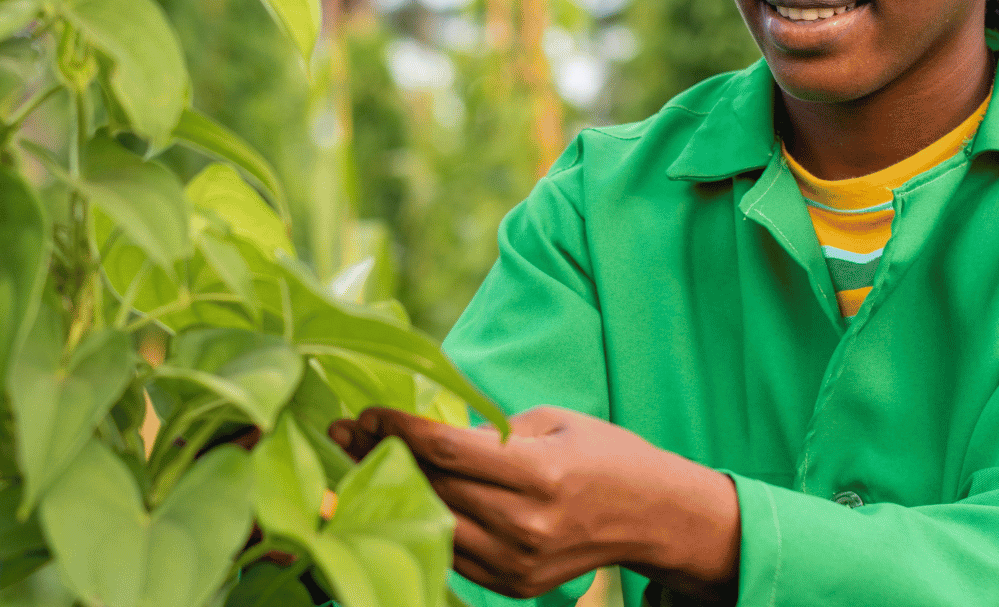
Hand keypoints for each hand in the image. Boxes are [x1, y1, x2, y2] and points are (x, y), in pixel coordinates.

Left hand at [329, 406, 739, 602]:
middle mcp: (526, 524)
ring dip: (393, 495)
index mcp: (540, 473)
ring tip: (360, 466)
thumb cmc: (605, 454)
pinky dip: (426, 526)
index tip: (366, 412)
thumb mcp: (555, 422)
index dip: (398, 430)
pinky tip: (403, 500)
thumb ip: (491, 432)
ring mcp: (519, 562)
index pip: (447, 451)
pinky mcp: (514, 585)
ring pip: (434, 525)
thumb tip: (428, 439)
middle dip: (382, 456)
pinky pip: (452, 554)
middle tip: (346, 433)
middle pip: (432, 488)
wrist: (653, 516)